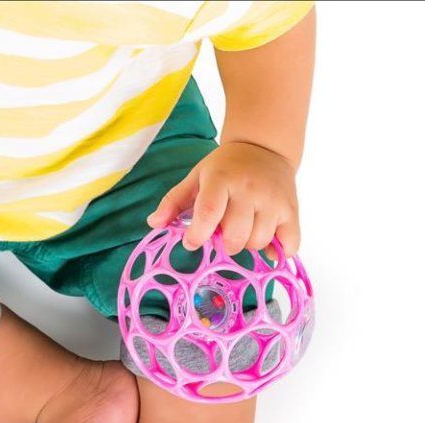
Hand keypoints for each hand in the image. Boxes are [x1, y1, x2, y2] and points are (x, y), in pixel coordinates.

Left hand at [146, 142, 299, 256]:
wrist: (265, 147)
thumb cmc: (226, 167)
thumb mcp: (196, 177)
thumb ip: (174, 201)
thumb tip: (153, 223)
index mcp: (221, 180)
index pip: (209, 213)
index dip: (197, 235)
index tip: (192, 241)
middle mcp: (250, 190)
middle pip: (235, 236)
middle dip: (224, 244)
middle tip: (222, 233)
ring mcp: (273, 200)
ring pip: (258, 242)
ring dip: (247, 245)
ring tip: (243, 230)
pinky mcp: (291, 210)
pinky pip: (289, 244)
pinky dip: (278, 251)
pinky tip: (267, 242)